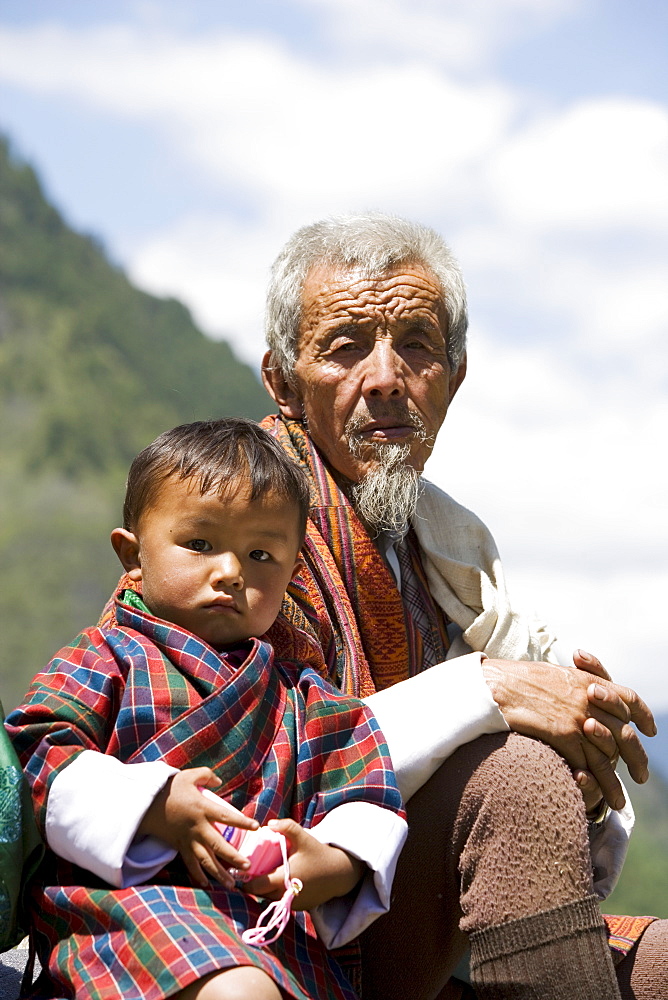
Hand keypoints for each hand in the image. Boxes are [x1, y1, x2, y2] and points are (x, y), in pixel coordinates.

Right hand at [137, 767, 258, 888]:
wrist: (145, 804)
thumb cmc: (169, 788)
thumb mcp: (189, 775)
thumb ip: (206, 776)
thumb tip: (218, 781)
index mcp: (202, 808)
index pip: (227, 816)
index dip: (242, 822)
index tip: (256, 827)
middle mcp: (197, 827)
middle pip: (218, 845)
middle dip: (233, 857)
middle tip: (247, 867)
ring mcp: (188, 839)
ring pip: (205, 860)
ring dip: (219, 873)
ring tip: (232, 885)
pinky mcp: (179, 846)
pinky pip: (190, 864)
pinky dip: (197, 875)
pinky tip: (207, 884)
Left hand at [242, 818, 363, 910]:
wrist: (339, 873)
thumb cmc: (318, 854)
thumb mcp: (303, 837)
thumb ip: (287, 827)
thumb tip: (269, 823)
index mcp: (282, 880)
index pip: (255, 887)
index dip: (245, 881)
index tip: (241, 871)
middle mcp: (285, 896)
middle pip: (260, 893)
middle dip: (254, 884)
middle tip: (250, 870)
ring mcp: (292, 904)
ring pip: (270, 898)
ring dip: (266, 889)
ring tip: (264, 873)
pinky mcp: (299, 908)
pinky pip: (282, 901)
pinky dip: (278, 893)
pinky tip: (280, 880)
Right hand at [482, 657, 654, 810]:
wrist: (497, 686)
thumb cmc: (519, 679)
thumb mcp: (556, 674)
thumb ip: (578, 684)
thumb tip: (589, 693)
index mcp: (590, 682)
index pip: (629, 698)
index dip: (643, 715)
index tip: (650, 730)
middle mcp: (591, 700)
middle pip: (625, 734)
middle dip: (636, 758)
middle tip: (640, 776)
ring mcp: (579, 718)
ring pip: (607, 757)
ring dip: (614, 783)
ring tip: (618, 801)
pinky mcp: (565, 735)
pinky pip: (586, 764)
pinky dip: (592, 783)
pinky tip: (594, 796)